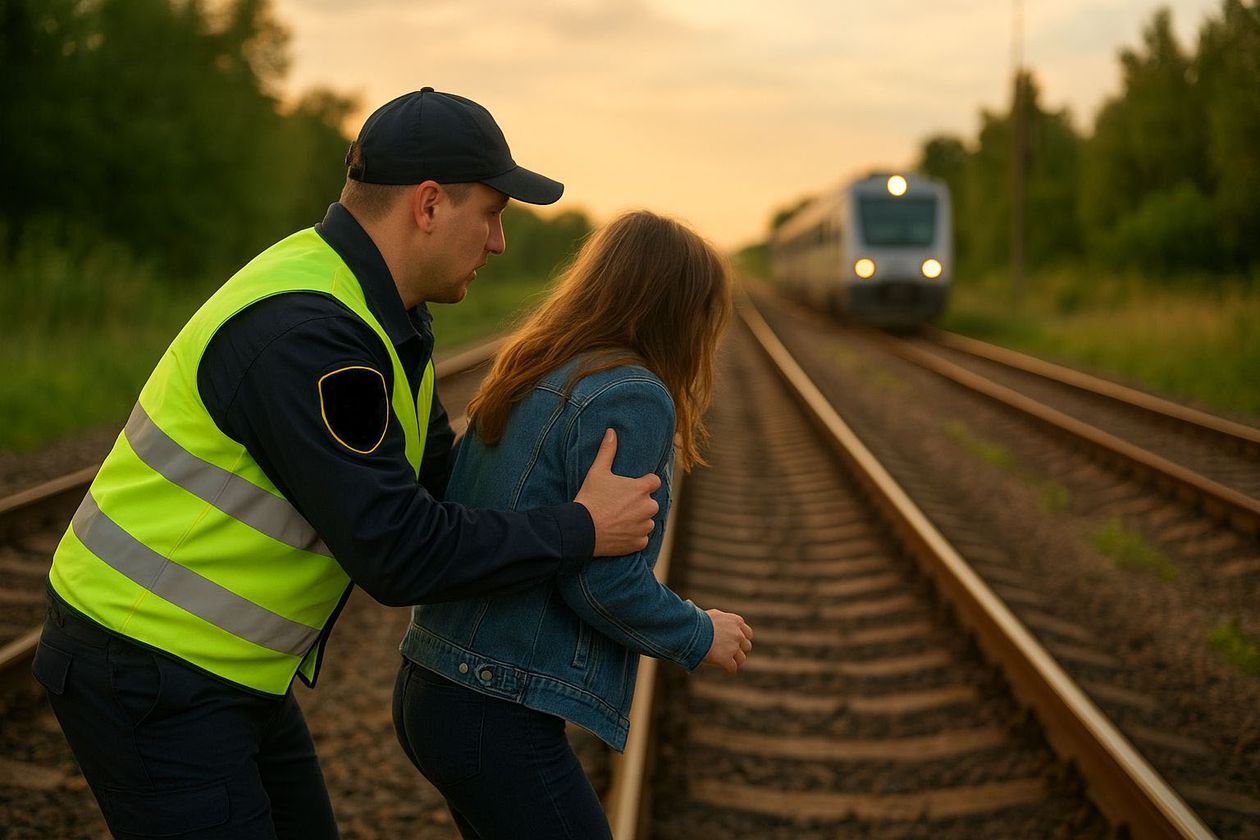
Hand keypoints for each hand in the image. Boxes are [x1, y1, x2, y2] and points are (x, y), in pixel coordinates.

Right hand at [574, 429, 661, 555]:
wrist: (581, 530)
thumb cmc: (590, 499)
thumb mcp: (597, 471)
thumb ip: (608, 451)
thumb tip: (611, 431)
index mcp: (641, 489)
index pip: (654, 482)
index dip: (644, 483)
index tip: (631, 488)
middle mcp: (648, 507)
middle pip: (651, 502)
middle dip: (640, 503)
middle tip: (620, 505)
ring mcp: (644, 526)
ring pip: (647, 521)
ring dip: (638, 520)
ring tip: (618, 519)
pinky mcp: (639, 543)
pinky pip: (642, 538)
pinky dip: (633, 536)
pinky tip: (619, 532)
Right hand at [702, 609, 752, 674]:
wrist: (691, 629)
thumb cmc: (698, 620)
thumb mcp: (713, 615)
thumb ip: (721, 619)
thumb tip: (718, 621)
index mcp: (736, 621)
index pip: (747, 633)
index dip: (741, 639)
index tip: (735, 642)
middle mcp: (738, 634)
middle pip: (747, 646)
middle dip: (740, 650)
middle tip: (732, 653)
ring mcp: (733, 647)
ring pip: (742, 658)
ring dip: (736, 661)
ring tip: (729, 663)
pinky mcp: (726, 658)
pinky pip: (732, 668)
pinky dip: (728, 669)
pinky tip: (724, 669)